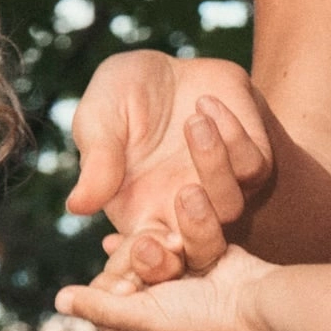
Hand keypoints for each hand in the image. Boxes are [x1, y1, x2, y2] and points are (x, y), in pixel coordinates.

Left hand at [56, 245, 298, 330]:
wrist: (268, 305)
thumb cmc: (209, 322)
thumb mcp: (147, 318)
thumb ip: (102, 307)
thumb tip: (58, 301)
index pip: (106, 308)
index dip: (107, 285)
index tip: (121, 271)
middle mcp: (165, 318)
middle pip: (129, 278)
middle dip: (138, 262)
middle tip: (152, 254)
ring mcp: (189, 290)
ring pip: (157, 257)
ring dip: (163, 246)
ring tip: (175, 243)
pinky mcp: (210, 264)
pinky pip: (186, 243)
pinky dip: (187, 234)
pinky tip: (183, 210)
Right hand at [67, 52, 273, 281]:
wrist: (165, 67)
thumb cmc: (121, 98)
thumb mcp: (99, 120)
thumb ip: (97, 161)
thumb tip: (78, 206)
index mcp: (141, 214)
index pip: (146, 256)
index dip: (147, 263)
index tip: (146, 248)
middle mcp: (183, 212)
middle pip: (201, 249)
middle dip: (197, 234)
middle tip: (185, 195)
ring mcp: (220, 190)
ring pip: (229, 206)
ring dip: (214, 165)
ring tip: (192, 121)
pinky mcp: (251, 164)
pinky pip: (252, 166)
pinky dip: (233, 136)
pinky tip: (206, 103)